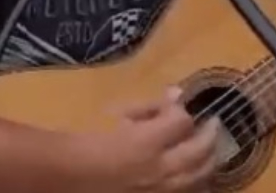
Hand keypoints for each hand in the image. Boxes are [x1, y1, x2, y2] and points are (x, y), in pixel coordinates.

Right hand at [75, 88, 219, 191]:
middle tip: (212, 124)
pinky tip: (195, 177)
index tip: (173, 103)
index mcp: (146, 144)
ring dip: (207, 161)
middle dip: (209, 134)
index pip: (182, 120)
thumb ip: (148, 108)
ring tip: (207, 151)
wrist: (63, 179)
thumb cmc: (83, 144)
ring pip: (199, 177)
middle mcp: (159, 171)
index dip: (178, 109)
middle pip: (200, 151)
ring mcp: (158, 191)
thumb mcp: (115, 119)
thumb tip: (175, 93)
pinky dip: (194, 182)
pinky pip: (185, 192)